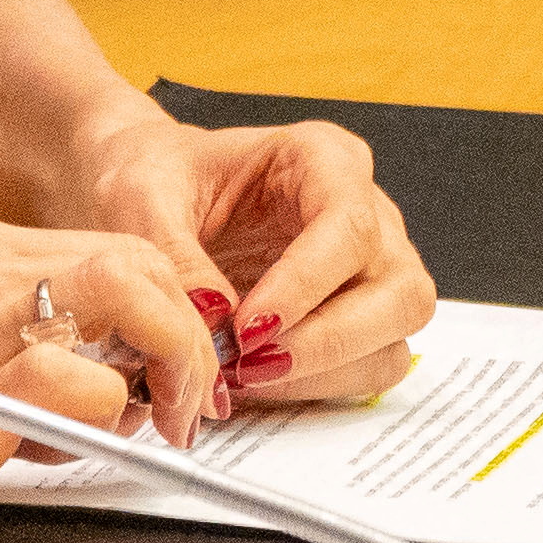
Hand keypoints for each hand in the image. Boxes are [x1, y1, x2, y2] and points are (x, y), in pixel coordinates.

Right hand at [0, 215, 205, 542]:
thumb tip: (78, 391)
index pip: (108, 247)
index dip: (158, 304)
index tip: (166, 361)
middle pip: (138, 258)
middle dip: (183, 326)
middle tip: (183, 400)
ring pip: (134, 296)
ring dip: (167, 361)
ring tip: (162, 422)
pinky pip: (86, 382)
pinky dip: (104, 418)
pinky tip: (74, 450)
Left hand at [60, 109, 437, 409]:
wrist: (152, 195)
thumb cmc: (157, 178)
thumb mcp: (143, 199)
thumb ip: (176, 259)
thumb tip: (214, 321)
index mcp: (323, 158)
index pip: (350, 224)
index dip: (306, 285)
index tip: (247, 328)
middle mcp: (365, 210)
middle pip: (400, 287)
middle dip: (328, 340)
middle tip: (250, 365)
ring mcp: (371, 266)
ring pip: (395, 334)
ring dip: (326, 370)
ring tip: (245, 376)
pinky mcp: (359, 315)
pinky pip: (370, 364)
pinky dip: (320, 385)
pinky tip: (258, 380)